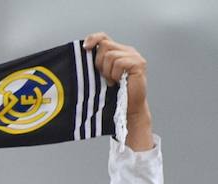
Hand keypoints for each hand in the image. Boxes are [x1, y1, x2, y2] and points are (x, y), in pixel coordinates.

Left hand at [83, 33, 150, 150]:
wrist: (126, 109)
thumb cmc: (112, 95)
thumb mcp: (99, 76)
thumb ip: (95, 64)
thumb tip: (81, 53)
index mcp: (117, 52)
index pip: (103, 37)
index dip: (93, 39)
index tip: (85, 48)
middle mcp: (127, 51)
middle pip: (104, 46)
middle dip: (99, 63)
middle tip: (104, 77)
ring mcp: (134, 56)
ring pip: (110, 55)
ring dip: (107, 71)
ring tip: (112, 81)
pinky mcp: (138, 64)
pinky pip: (119, 62)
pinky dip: (115, 74)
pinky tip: (118, 82)